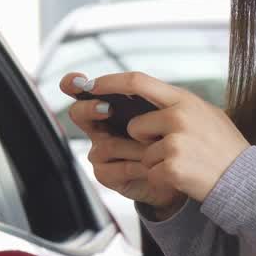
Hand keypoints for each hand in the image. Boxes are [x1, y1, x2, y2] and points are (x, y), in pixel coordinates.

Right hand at [59, 72, 183, 210]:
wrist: (182, 170)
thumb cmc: (171, 136)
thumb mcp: (164, 108)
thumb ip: (147, 95)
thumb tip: (130, 89)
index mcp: (109, 106)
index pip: (83, 91)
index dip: (74, 84)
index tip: (78, 80)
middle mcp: (100, 128)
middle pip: (79, 114)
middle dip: (90, 109)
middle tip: (107, 108)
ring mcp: (100, 152)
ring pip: (106, 144)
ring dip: (134, 146)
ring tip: (157, 146)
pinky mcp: (105, 174)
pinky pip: (115, 169)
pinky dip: (138, 166)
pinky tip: (152, 166)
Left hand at [80, 71, 250, 202]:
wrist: (245, 180)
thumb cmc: (224, 148)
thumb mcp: (206, 114)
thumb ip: (176, 105)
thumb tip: (144, 95)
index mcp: (185, 100)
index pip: (137, 81)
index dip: (110, 82)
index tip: (92, 85)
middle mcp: (179, 116)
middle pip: (135, 126)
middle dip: (143, 141)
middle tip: (168, 148)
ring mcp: (176, 142)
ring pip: (143, 154)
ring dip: (157, 163)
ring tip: (186, 163)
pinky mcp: (172, 167)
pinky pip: (151, 172)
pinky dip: (163, 178)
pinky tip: (186, 176)